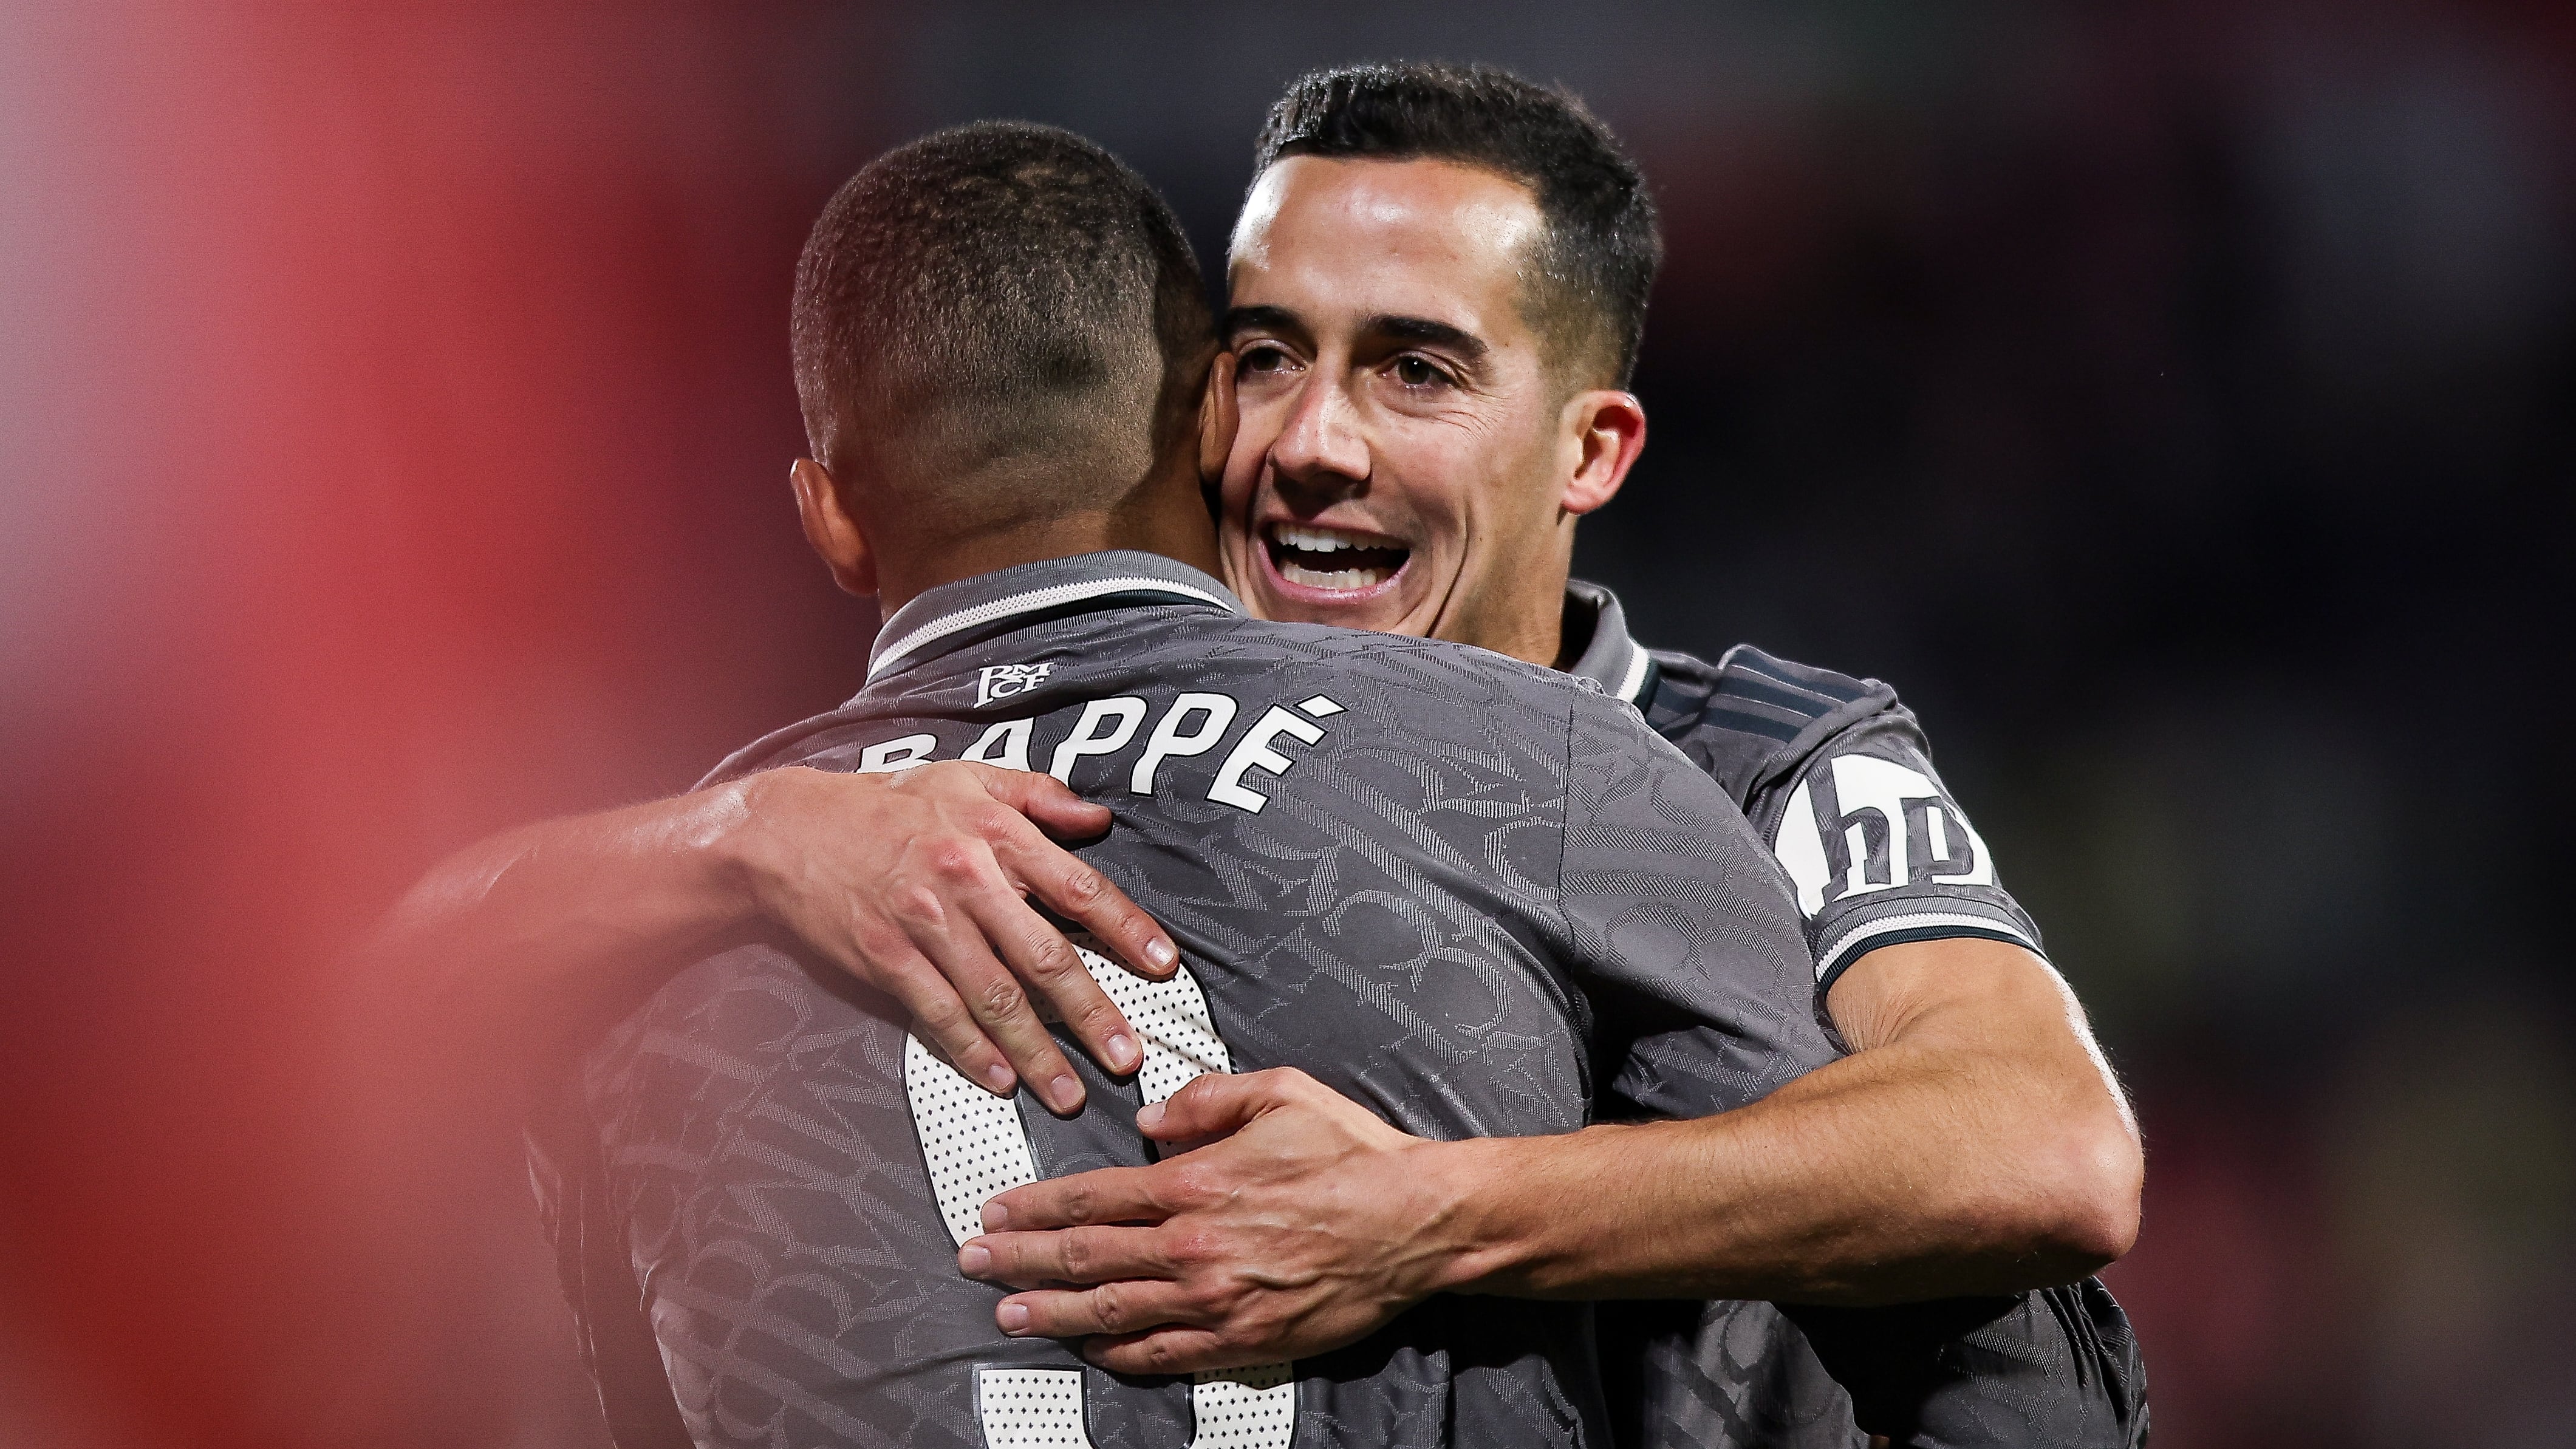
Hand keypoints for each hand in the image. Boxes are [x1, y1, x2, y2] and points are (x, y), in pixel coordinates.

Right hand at [723, 762, 1178, 1111]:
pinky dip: (971, 1050)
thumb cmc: (888, 803)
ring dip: (1038, 1051)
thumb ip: (1038, 795)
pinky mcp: (885, 957)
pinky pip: (938, 1013)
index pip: (1077, 887)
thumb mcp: (966, 777)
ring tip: (1071, 1093)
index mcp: (996, 833)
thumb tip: (1099, 819)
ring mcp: (923, 923)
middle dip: (1093, 1013)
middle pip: (1044, 956)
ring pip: (994, 996)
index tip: (1163, 966)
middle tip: (1129, 1058)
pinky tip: (1001, 1081)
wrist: (790, 829)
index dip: (1125, 929)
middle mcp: (966, 879)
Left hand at [957, 1067, 1480, 1372]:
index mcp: (1196, 1183)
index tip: (994, 1208)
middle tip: (971, 1263)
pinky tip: (1090, 1349)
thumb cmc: (1353, 1152)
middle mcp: (1194, 1247)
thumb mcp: (1280, 1092)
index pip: (1092, 1198)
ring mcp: (1216, 1301)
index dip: (1034, 1207)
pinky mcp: (1244, 1341)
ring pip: (1112, 1311)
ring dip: (1051, 1312)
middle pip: (1086, 1258)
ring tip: (1006, 1313)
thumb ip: (1206, 1098)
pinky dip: (1120, 1353)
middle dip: (1019, 1260)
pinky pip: (1166, 1354)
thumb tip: (1150, 1118)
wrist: (1417, 1223)